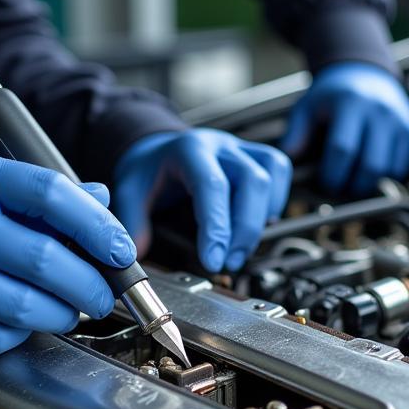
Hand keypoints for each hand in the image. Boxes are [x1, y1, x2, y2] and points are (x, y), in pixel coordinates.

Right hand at [0, 146, 136, 353]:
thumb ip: (40, 193)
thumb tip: (101, 203)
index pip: (50, 194)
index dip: (97, 226)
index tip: (120, 250)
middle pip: (47, 259)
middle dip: (90, 284)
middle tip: (103, 294)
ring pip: (27, 307)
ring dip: (62, 314)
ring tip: (68, 309)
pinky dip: (21, 334)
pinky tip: (20, 321)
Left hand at [113, 129, 291, 272]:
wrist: (158, 149)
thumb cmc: (148, 170)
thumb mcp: (130, 191)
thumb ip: (133, 223)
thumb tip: (138, 254)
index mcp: (189, 150)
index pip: (212, 185)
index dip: (217, 226)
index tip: (213, 260)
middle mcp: (220, 146)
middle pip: (252, 180)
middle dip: (244, 229)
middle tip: (229, 262)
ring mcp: (240, 149)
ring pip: (272, 173)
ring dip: (261, 217)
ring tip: (241, 248)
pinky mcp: (254, 156)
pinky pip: (278, 170)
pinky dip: (274, 200)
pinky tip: (256, 222)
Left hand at [281, 62, 408, 194]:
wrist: (366, 74)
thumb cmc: (331, 97)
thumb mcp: (307, 107)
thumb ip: (297, 133)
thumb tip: (289, 159)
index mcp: (351, 104)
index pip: (343, 149)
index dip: (332, 174)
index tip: (324, 183)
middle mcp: (381, 112)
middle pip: (370, 166)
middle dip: (352, 186)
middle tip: (340, 187)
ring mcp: (402, 123)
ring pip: (389, 170)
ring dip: (370, 183)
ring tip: (353, 178)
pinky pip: (403, 167)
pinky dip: (386, 176)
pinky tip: (371, 167)